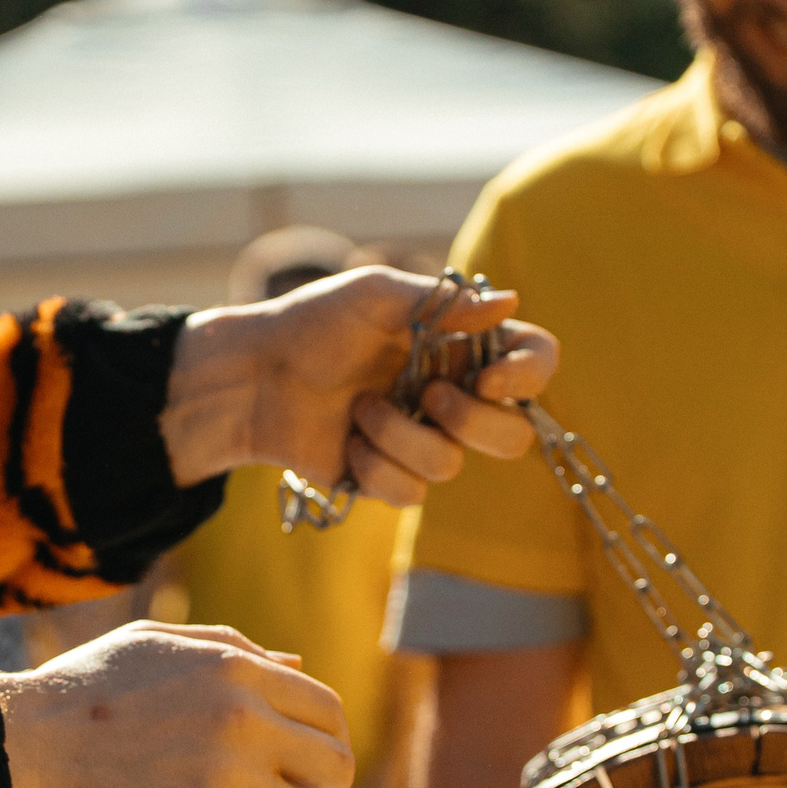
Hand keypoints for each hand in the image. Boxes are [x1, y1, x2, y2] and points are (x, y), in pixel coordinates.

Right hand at [0, 621, 351, 787]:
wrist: (23, 746)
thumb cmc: (79, 692)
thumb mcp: (157, 644)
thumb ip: (232, 647)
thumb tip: (299, 665)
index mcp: (237, 670)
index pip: (327, 710)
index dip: (331, 745)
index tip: (311, 772)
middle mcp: (244, 719)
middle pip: (334, 767)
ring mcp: (227, 777)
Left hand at [159, 267, 557, 497]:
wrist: (253, 375)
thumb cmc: (312, 323)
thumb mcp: (374, 295)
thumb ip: (442, 301)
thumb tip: (510, 301)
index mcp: (460, 348)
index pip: (533, 362)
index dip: (528, 375)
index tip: (486, 376)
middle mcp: (451, 397)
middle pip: (514, 434)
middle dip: (475, 422)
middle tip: (426, 395)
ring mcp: (422, 441)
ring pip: (452, 464)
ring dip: (399, 436)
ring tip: (360, 409)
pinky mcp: (388, 478)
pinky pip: (411, 492)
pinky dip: (375, 465)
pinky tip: (346, 442)